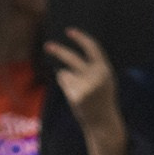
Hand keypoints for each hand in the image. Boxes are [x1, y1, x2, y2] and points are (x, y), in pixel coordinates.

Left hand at [43, 28, 128, 154]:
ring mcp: (85, 86)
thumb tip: (73, 53)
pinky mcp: (76, 96)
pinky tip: (75, 96)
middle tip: (48, 46)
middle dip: (59, 51)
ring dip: (67, 78)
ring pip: (65, 73)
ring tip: (78, 89)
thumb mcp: (104, 80)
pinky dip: (66, 86)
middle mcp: (95, 76)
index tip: (70, 31)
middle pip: (72, 58)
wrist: (103, 123)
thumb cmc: (102, 101)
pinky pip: (64, 83)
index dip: (81, 38)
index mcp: (105, 69)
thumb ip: (94, 67)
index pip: (93, 47)